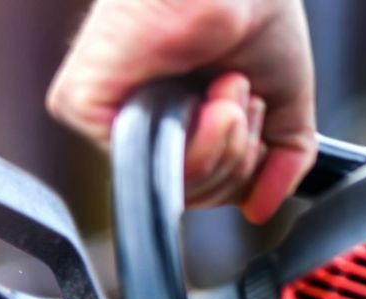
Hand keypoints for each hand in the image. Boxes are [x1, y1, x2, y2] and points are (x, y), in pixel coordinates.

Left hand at [46, 0, 316, 222]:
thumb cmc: (251, 6)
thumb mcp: (283, 95)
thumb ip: (283, 159)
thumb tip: (261, 210)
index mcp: (175, 118)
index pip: (203, 186)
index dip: (242, 166)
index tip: (256, 111)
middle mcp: (139, 120)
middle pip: (191, 194)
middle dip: (236, 154)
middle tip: (241, 96)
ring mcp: (109, 116)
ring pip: (171, 187)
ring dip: (223, 145)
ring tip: (228, 89)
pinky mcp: (81, 105)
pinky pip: (144, 167)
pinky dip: (195, 144)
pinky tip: (208, 98)